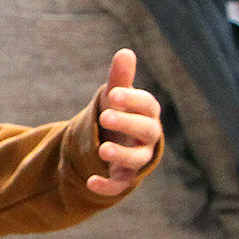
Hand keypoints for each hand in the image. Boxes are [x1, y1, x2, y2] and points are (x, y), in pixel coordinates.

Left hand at [85, 51, 161, 197]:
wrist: (114, 141)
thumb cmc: (119, 112)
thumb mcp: (116, 97)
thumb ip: (120, 79)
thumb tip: (124, 52)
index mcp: (147, 113)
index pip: (148, 106)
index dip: (133, 100)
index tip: (113, 94)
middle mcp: (147, 136)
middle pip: (147, 131)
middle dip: (127, 124)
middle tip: (105, 115)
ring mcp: (137, 158)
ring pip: (137, 159)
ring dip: (122, 155)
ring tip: (102, 149)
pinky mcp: (124, 177)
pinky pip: (120, 185)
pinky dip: (108, 186)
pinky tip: (91, 182)